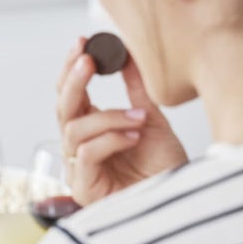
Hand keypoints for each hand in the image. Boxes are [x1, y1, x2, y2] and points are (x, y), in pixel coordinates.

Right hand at [56, 37, 187, 205]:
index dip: (72, 69)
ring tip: (139, 119)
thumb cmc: (163, 170)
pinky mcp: (84, 188)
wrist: (181, 201)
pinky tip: (134, 137)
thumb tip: (126, 54)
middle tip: (88, 59)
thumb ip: (135, 90)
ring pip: (74, 130)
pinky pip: (86, 153)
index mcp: (91, 130)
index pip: (70, 96)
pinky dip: (111, 139)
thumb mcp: (151, 119)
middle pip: (61, 110)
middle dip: (73, 81)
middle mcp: (79, 148)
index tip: (83, 42)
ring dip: (108, 117)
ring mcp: (78, 169)